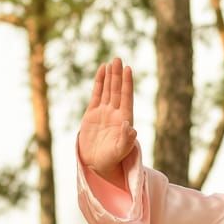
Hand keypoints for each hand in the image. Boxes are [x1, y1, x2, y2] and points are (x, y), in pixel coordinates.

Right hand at [79, 57, 136, 185]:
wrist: (97, 165)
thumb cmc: (112, 160)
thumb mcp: (121, 151)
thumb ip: (126, 139)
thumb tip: (130, 127)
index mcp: (124, 120)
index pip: (126, 98)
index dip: (127, 84)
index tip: (128, 69)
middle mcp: (116, 114)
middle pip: (118, 90)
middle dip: (118, 75)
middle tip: (118, 59)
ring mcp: (104, 112)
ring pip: (108, 90)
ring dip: (110, 76)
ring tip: (112, 61)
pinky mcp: (93, 114)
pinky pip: (97, 95)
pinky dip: (99, 83)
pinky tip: (102, 71)